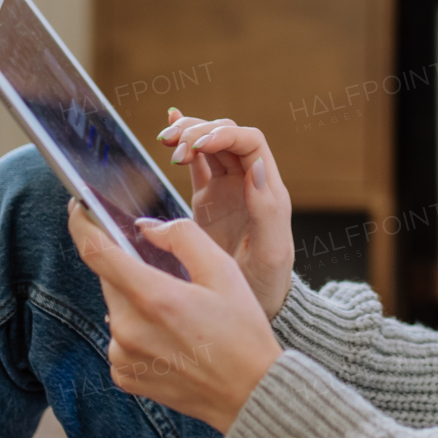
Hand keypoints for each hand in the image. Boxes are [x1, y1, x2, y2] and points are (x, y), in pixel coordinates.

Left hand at [66, 202, 281, 433]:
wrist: (249, 393)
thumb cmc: (242, 330)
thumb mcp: (224, 270)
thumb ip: (183, 237)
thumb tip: (146, 228)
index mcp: (154, 297)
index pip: (97, 251)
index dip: (82, 224)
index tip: (78, 207)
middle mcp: (128, 329)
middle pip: (110, 279)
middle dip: (130, 267)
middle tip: (169, 274)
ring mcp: (123, 356)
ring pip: (116, 307)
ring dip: (136, 300)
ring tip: (179, 314)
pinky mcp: (124, 376)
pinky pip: (120, 337)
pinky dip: (138, 329)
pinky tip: (171, 337)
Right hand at [158, 110, 294, 319]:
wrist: (253, 305)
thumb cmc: (269, 282)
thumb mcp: (272, 251)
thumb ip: (267, 211)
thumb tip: (256, 167)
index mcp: (267, 189)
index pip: (250, 142)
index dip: (225, 135)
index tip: (199, 145)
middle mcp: (247, 182)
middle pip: (226, 135)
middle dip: (200, 132)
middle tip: (175, 150)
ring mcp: (227, 189)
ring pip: (209, 145)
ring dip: (188, 135)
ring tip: (166, 142)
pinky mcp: (207, 200)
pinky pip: (197, 164)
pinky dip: (183, 145)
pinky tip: (168, 132)